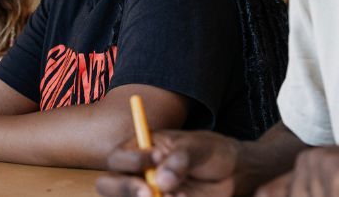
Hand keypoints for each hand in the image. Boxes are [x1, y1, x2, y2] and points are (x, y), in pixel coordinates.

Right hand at [97, 130, 240, 196]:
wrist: (231, 173)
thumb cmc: (209, 151)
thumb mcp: (198, 147)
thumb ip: (180, 159)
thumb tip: (162, 181)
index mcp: (138, 150)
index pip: (117, 158)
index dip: (131, 161)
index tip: (157, 159)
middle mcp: (135, 174)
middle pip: (108, 186)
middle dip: (126, 189)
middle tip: (151, 193)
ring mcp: (144, 194)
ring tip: (181, 194)